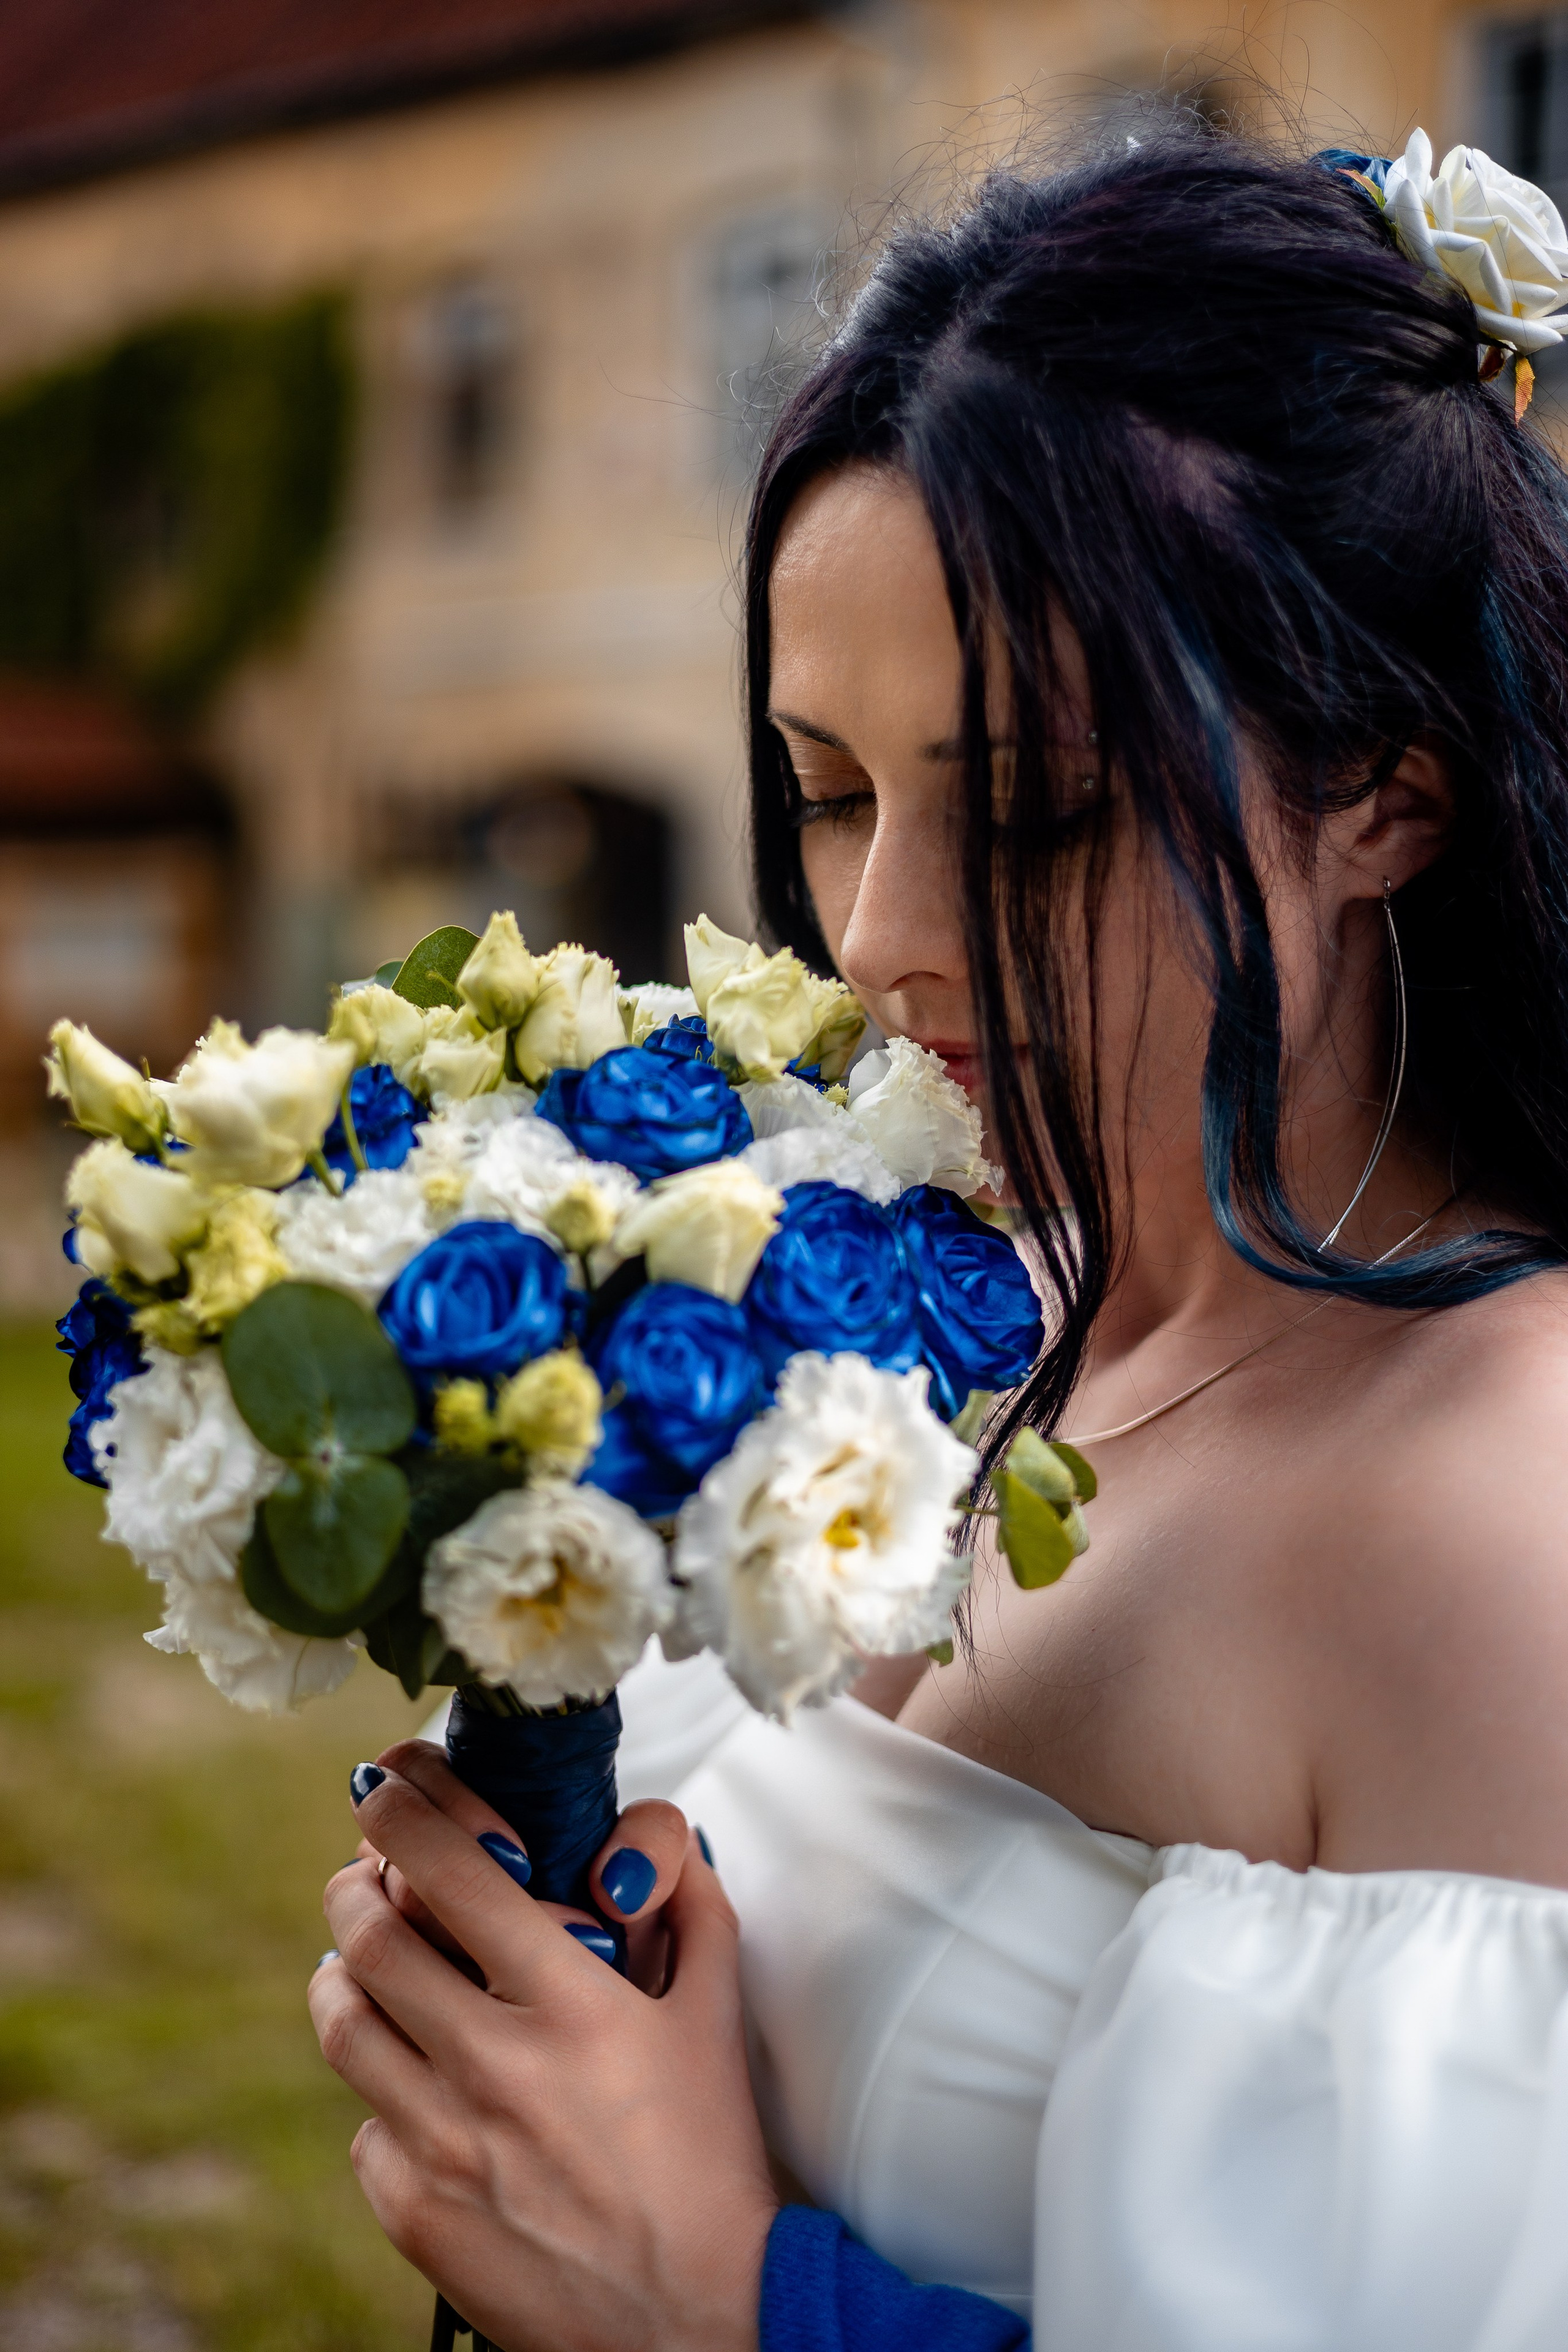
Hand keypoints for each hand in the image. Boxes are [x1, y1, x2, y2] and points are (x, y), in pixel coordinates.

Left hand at [312, 1755, 776, 2351]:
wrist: (695, 2322)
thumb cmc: (711, 2159)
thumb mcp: (717, 2016)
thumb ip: (692, 1906)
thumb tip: (651, 1837)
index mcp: (572, 2004)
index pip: (454, 1873)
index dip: (402, 1815)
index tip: (383, 1788)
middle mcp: (496, 2065)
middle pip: (370, 1939)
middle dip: (353, 1887)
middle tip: (363, 1876)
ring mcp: (444, 2143)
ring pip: (343, 2024)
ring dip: (344, 1977)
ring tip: (363, 1966)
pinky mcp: (414, 2212)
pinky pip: (363, 2124)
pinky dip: (384, 2093)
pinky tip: (422, 2090)